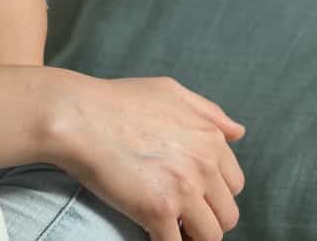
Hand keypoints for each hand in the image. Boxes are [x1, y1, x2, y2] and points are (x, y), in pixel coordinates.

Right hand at [46, 70, 245, 240]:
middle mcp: (204, 165)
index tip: (193, 196)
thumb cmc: (117, 101)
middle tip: (181, 217)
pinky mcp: (158, 211)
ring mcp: (184, 190)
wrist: (77, 116)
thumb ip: (208, 111)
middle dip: (206, 218)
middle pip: (227, 214)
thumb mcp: (169, 91)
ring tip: (170, 230)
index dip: (213, 193)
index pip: (234, 184)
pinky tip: (151, 235)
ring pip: (210, 237)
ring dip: (191, 237)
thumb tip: (239, 132)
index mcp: (211, 139)